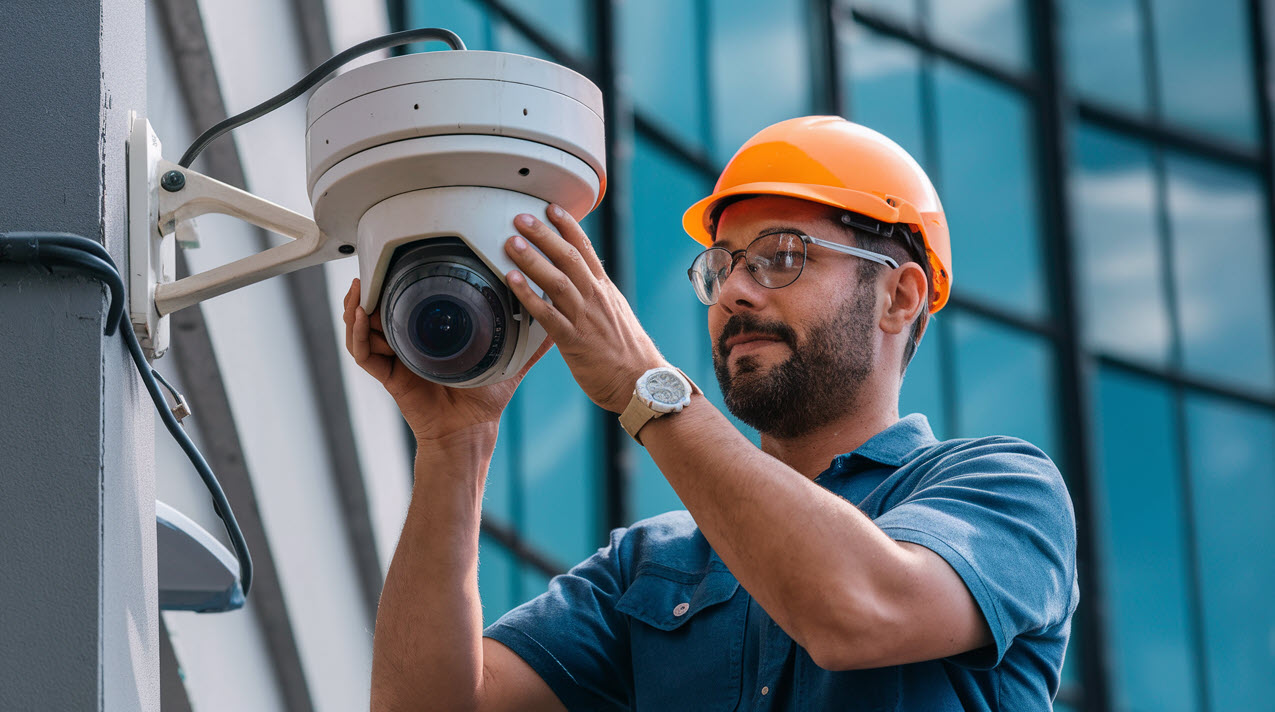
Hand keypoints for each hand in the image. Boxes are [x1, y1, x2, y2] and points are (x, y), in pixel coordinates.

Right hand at [342, 278, 552, 442]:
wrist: (469, 430)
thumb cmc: (484, 398)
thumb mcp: (507, 360)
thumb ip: (529, 341)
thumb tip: (554, 322)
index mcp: (429, 336)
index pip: (405, 303)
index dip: (397, 282)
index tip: (400, 260)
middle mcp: (407, 344)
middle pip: (377, 312)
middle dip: (370, 289)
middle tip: (371, 268)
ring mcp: (395, 359)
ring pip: (362, 329)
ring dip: (356, 306)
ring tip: (359, 287)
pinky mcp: (388, 376)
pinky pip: (364, 354)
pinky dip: (357, 334)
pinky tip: (361, 316)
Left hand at [503, 205, 665, 412]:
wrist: (642, 383)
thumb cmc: (628, 353)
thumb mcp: (616, 315)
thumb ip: (596, 297)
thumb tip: (583, 283)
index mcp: (605, 290)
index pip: (585, 250)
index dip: (568, 227)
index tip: (552, 208)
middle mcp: (596, 298)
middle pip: (568, 257)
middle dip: (544, 234)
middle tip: (522, 217)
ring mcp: (585, 318)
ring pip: (556, 280)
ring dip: (532, 259)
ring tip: (512, 242)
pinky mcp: (574, 341)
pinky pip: (548, 314)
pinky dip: (529, 296)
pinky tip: (512, 282)